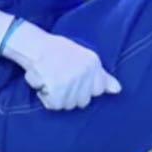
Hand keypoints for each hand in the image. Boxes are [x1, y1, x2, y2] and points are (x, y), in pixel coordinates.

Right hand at [2, 25, 121, 110]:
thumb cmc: (56, 51)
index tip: (74, 78)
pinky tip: (44, 84)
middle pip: (83, 101)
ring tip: (51, 79)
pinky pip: (54, 105)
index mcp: (93, 63)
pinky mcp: (57, 90)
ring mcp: (71, 82)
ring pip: (68, 105)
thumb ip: (101, 76)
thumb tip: (118, 90)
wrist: (33, 46)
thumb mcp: (84, 58)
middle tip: (60, 78)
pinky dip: (47, 98)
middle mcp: (85, 72)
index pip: (98, 90)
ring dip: (58, 97)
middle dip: (71, 94)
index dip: (84, 88)